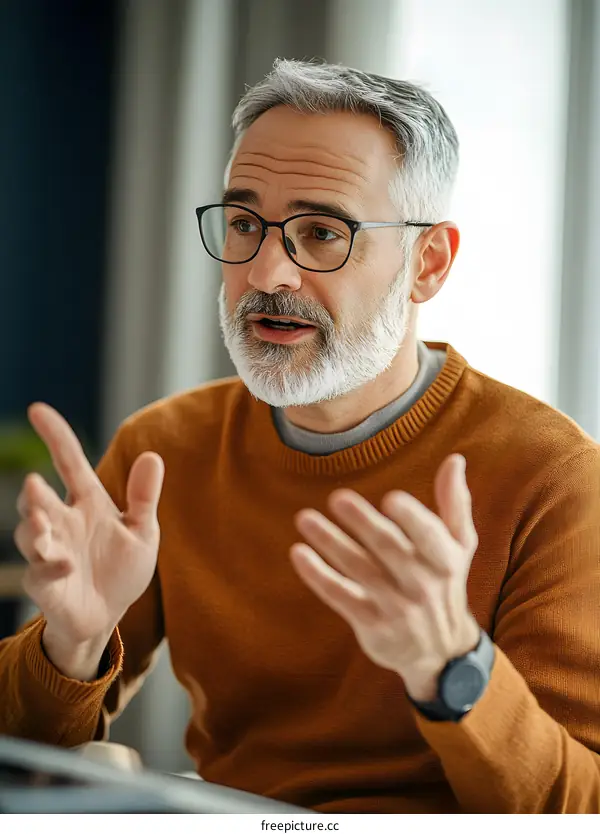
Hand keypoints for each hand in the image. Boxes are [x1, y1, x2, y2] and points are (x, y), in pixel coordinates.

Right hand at [14, 404, 163, 677]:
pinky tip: (65, 566)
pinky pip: (40, 573)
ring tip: (42, 521)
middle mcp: (63, 523)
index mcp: (87, 503)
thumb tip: (153, 456)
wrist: (109, 614)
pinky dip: (50, 568)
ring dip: (34, 527)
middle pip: (38, 499)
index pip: (69, 462)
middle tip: (34, 483)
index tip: (38, 409)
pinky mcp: (45, 583)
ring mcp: (51, 553)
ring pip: (30, 534)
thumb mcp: (141, 531)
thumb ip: (144, 498)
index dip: (56, 436)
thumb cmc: (121, 569)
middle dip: (32, 493)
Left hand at [290, 454, 479, 699]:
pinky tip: (299, 553)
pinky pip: (340, 597)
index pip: (429, 536)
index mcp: (445, 559)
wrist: (441, 651)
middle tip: (338, 498)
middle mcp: (422, 584)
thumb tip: (455, 459)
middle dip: (363, 523)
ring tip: (305, 518)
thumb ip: (455, 502)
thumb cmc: (444, 582)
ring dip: (330, 542)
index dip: (411, 518)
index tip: (390, 499)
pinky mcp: (372, 624)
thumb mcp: (459, 545)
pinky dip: (318, 576)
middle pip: (389, 549)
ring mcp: (396, 607)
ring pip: (359, 569)